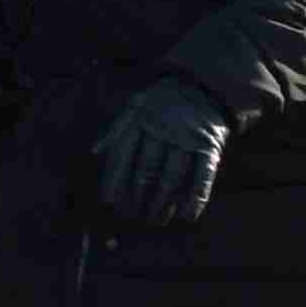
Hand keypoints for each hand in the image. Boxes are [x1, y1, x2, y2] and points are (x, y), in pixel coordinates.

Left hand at [91, 83, 229, 230]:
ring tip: (155, 221)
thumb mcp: (137, 107)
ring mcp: (187, 137)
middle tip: (133, 217)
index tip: (110, 202)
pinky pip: (202, 176)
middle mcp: (162, 128)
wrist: (204, 85)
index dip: (115, 180)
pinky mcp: (210, 146)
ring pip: (171, 176)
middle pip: (146, 169)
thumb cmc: (162, 103)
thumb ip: (117, 129)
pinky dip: (195, 198)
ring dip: (162, 202)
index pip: (123, 154)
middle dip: (138, 197)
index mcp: (141, 119)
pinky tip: (186, 215)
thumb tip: (95, 151)